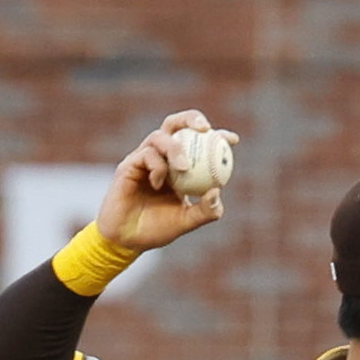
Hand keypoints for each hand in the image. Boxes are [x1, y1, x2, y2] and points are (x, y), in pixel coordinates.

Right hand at [94, 110, 232, 252]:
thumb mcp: (186, 221)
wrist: (126, 241)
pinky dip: (157, 166)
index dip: (216, 136)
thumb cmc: (156, 229)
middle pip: (175, 124)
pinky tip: (159, 183)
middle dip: (191, 118)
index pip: (198, 142)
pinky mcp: (128, 165)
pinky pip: (145, 154)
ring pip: (160, 137)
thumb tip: (217, 192)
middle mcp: (161, 157)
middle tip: (206, 128)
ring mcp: (143, 159)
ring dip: (174, 148)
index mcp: (178, 165)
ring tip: (183, 167)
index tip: (233, 140)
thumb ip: (205, 210)